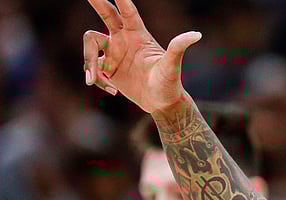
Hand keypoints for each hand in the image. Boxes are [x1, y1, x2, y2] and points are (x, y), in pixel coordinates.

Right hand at [82, 0, 201, 112]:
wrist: (162, 103)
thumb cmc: (169, 83)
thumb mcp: (172, 66)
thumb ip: (179, 48)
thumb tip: (197, 34)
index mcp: (138, 34)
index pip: (127, 11)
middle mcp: (123, 39)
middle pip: (105, 13)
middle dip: (96, 1)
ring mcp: (114, 52)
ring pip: (90, 45)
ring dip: (89, 62)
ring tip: (92, 81)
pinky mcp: (107, 68)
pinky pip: (91, 68)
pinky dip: (96, 80)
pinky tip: (113, 91)